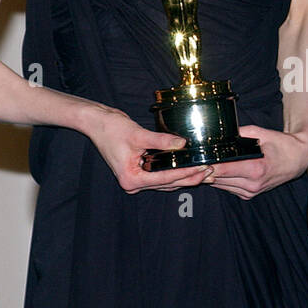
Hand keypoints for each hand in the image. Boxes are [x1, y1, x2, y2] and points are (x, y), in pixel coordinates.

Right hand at [85, 104, 216, 193]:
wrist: (97, 123)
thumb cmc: (111, 129)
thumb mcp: (138, 134)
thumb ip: (161, 141)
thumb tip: (182, 144)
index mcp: (131, 178)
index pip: (165, 178)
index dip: (186, 174)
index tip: (203, 169)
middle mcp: (133, 184)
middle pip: (168, 184)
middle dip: (190, 178)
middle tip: (211, 172)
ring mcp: (136, 180)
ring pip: (166, 183)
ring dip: (186, 178)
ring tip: (206, 173)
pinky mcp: (140, 173)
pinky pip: (161, 177)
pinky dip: (176, 173)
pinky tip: (190, 169)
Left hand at [202, 125, 307, 200]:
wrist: (297, 159)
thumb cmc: (280, 144)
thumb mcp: (260, 133)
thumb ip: (238, 134)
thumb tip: (218, 134)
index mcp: (255, 168)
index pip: (221, 169)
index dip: (205, 164)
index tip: (196, 158)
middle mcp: (253, 183)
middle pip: (217, 179)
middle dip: (205, 169)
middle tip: (195, 160)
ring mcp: (252, 191)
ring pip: (220, 186)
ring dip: (211, 176)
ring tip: (204, 164)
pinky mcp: (250, 195)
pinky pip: (228, 189)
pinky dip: (221, 180)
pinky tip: (220, 170)